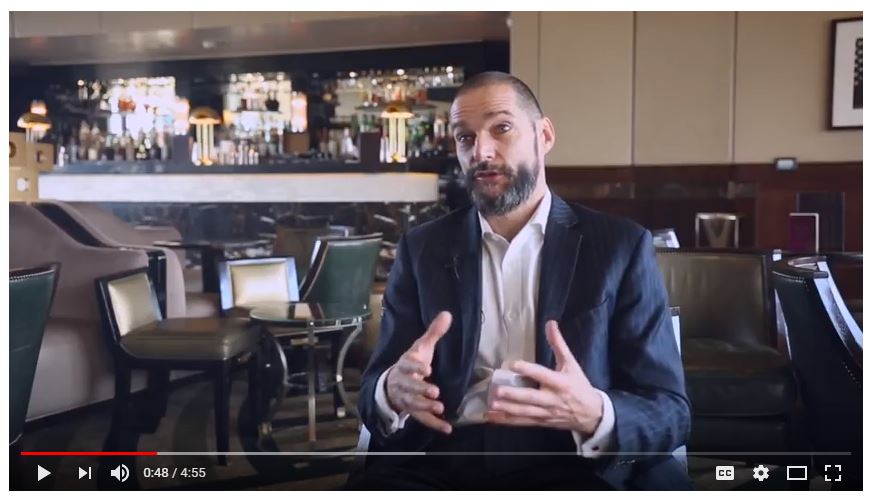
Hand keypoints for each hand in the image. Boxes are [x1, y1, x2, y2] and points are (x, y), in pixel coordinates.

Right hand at [386, 311, 452, 433]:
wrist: (391, 384)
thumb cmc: (411, 364)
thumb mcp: (421, 348)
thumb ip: (433, 333)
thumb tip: (448, 314)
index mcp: (404, 365)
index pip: (407, 365)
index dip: (415, 367)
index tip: (426, 369)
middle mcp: (402, 382)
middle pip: (409, 387)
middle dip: (420, 389)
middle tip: (434, 392)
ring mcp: (406, 398)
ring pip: (413, 403)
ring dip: (425, 407)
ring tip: (439, 407)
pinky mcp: (412, 411)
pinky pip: (422, 419)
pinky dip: (434, 424)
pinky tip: (447, 428)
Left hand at [485, 320, 603, 435]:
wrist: (592, 414)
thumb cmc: (579, 386)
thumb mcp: (571, 364)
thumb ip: (558, 344)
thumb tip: (550, 324)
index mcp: (560, 383)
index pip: (542, 375)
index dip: (528, 370)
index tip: (513, 364)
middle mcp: (552, 399)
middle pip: (531, 397)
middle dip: (514, 395)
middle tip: (497, 391)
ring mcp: (546, 413)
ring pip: (525, 412)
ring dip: (508, 409)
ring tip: (492, 404)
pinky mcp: (541, 422)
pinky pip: (523, 422)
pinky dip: (508, 420)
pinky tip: (493, 417)